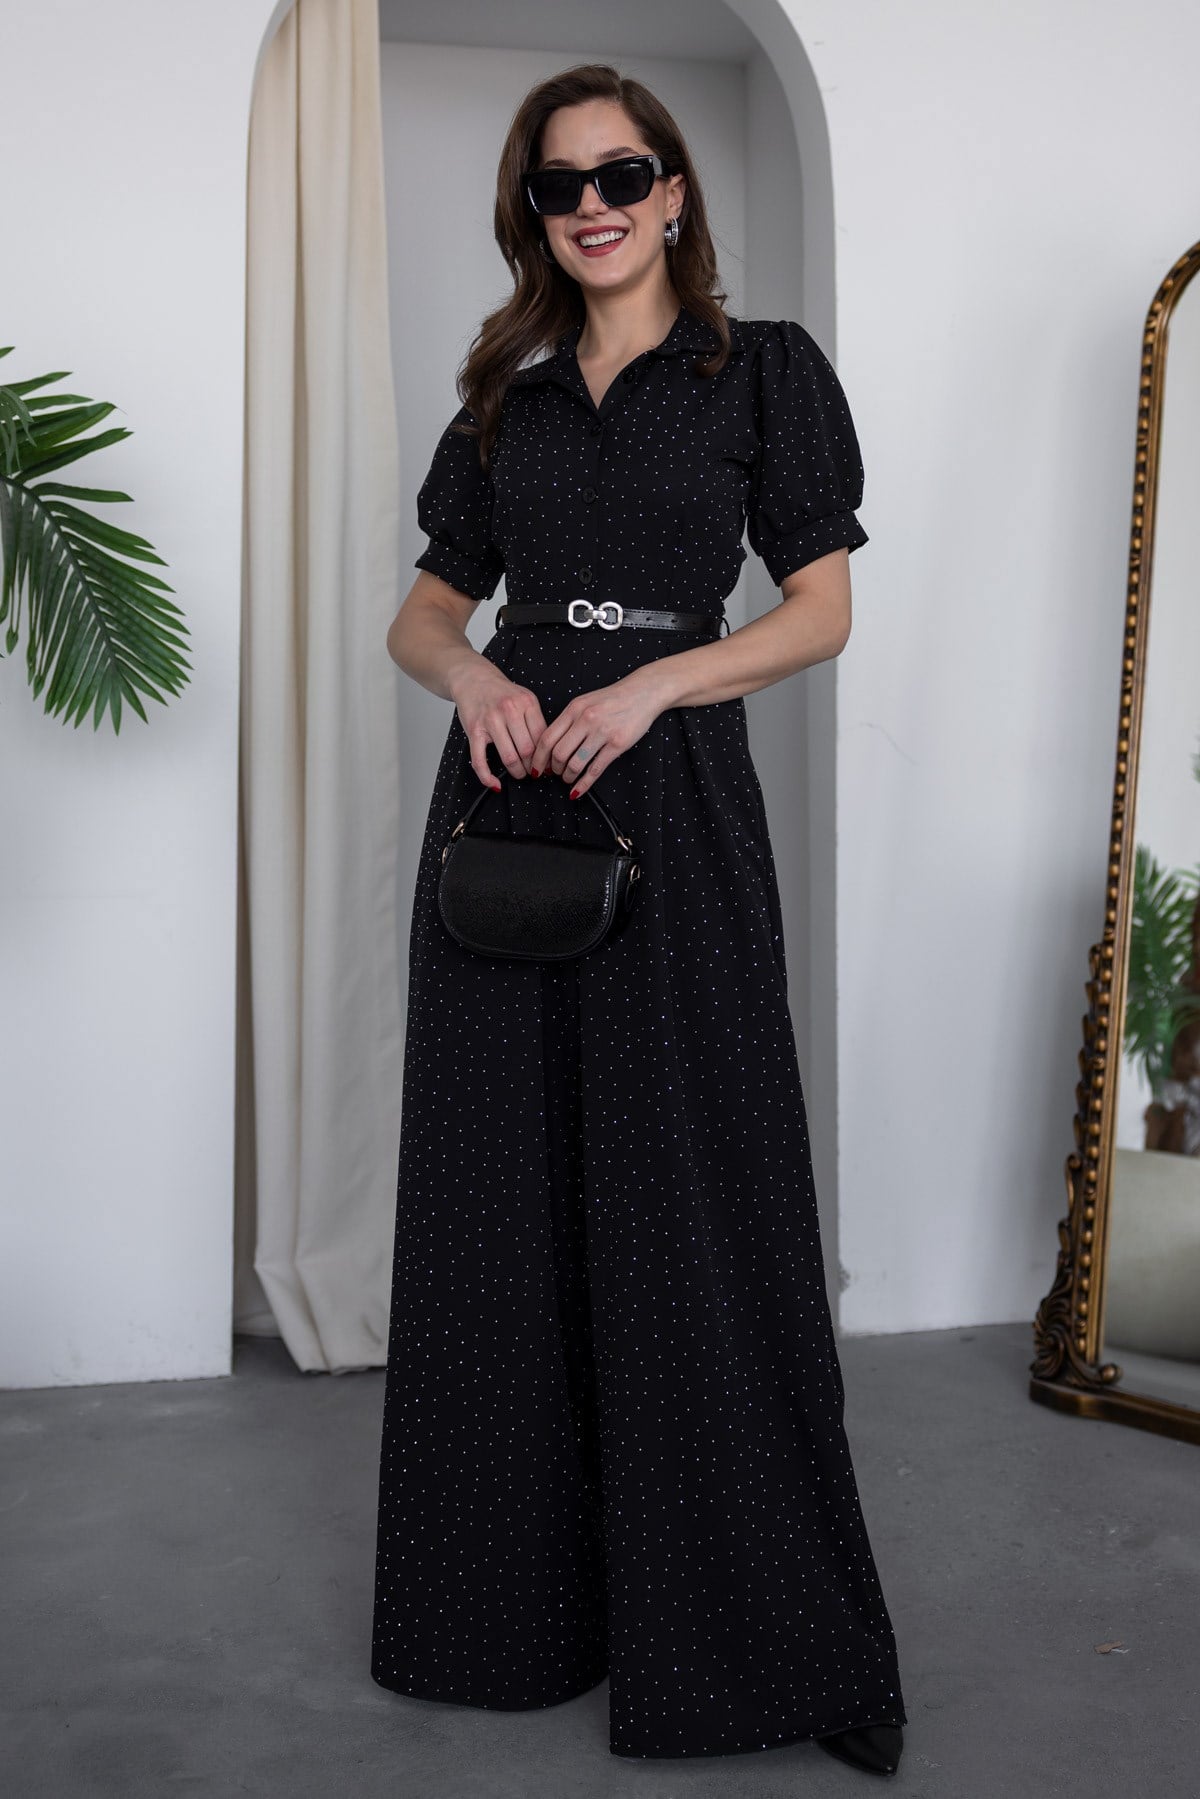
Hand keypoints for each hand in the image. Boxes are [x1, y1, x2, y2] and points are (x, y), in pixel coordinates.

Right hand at [452, 661, 547, 788]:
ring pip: (509, 757)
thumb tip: (549, 750)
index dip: (547, 757)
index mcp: (527, 703)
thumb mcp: (525, 699)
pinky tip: (495, 784)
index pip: (543, 737)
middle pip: (528, 750)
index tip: (548, 767)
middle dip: (533, 767)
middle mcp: (509, 710)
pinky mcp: (474, 730)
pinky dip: (488, 777)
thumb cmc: (501, 692)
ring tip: (520, 773)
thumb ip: (536, 721)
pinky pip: (480, 760)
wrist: (473, 678)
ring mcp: (490, 720)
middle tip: (534, 773)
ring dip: (517, 771)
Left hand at [530, 672, 665, 797]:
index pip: (547, 738)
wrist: (643, 692)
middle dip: (553, 769)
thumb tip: (551, 745)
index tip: (536, 767)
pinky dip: (583, 784)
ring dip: (568, 777)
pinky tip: (578, 790)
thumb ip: (568, 720)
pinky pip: (595, 769)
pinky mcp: (617, 744)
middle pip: (558, 753)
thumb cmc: (614, 698)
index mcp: (574, 709)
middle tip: (554, 774)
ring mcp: (602, 732)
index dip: (538, 757)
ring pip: (575, 763)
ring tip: (568, 779)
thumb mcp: (585, 702)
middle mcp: (586, 720)